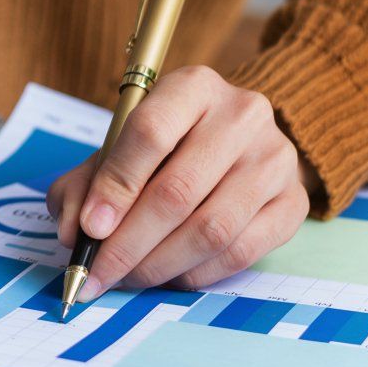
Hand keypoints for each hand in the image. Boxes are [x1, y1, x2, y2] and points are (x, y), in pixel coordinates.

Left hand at [45, 66, 315, 299]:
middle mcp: (242, 115)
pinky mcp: (294, 201)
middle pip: (179, 190)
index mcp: (193, 87)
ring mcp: (275, 158)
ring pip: (212, 228)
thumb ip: (83, 186)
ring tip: (129, 279)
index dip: (116, 186)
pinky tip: (170, 276)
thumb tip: (74, 232)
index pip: (150, 132)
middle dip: (129, 243)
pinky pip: (242, 251)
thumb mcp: (117, 149)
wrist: (236, 145)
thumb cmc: (166, 148)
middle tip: (99, 273)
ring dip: (160, 264)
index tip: (89, 229)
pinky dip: (197, 273)